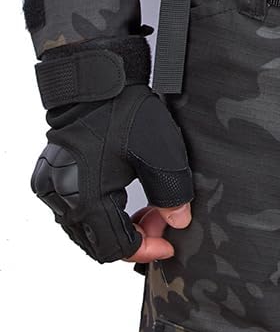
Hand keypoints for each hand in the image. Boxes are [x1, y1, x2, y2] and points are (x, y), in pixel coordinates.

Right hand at [32, 83, 193, 263]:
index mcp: (88, 197)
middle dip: (134, 239)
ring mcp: (52, 189)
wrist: (96, 81)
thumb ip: (171, 192)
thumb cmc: (125, 111)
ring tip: (144, 206)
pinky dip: (100, 214)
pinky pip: (75, 212)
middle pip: (99, 245)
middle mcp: (63, 199)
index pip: (115, 248)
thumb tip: (178, 221)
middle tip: (159, 218)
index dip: (145, 250)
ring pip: (86, 231)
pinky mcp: (49, 178)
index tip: (168, 241)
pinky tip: (122, 197)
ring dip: (117, 227)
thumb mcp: (161, 152)